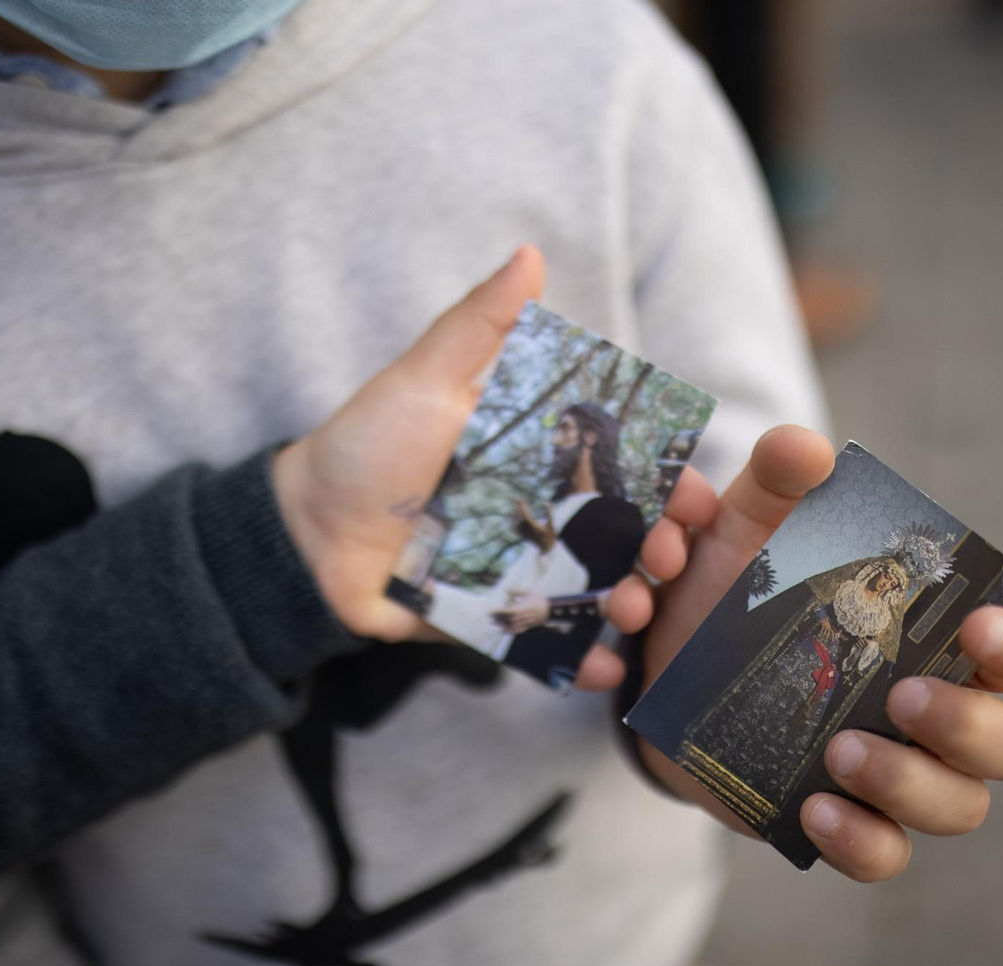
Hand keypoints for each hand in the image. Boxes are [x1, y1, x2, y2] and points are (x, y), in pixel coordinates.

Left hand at [271, 246, 718, 691]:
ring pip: (592, 590)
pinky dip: (578, 662)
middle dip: (659, 547)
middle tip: (671, 560)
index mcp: (538, 455)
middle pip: (620, 533)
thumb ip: (479, 326)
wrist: (305, 536)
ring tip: (638, 612)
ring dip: (628, 604)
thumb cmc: (366, 446)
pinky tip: (607, 673)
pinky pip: (544, 643)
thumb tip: (529, 255)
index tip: (698, 500)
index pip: (622, 465)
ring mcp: (520, 571)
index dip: (666, 481)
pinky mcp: (493, 620)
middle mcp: (540, 514)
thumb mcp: (425, 380)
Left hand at [495, 591, 549, 633]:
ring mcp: (527, 622)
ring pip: (512, 625)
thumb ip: (517, 591)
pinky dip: (510, 631)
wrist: (551, 608)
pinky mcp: (529, 626)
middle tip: (490, 616)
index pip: (509, 611)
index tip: (492, 611)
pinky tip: (504, 631)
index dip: (499, 612)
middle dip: (498, 618)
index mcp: (525, 607)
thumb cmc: (540, 598)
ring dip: (502, 624)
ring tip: (494, 622)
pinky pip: (518, 630)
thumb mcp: (529, 592)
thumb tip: (506, 589)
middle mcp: (525, 616)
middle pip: (509, 619)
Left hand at [515, 501, 557, 552]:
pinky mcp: (523, 537)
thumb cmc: (550, 536)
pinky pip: (515, 530)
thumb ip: (549, 514)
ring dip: (515, 514)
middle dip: (518, 508)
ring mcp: (524, 534)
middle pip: (520, 517)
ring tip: (516, 507)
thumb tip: (547, 503)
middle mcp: (528, 530)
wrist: (547, 548)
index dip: (522, 507)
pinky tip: (511, 519)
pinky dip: (513, 524)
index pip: (525, 514)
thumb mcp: (551, 524)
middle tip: (517, 499)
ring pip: (516, 523)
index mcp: (534, 526)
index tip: (520, 499)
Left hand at [634, 426, 1002, 880]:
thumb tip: (805, 450)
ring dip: (909, 784)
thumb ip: (775, 481)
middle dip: (968, 724)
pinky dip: (861, 841)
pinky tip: (814, 809)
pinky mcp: (844, 822)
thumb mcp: (745, 528)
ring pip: (958, 807)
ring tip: (839, 750)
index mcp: (935, 640)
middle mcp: (935, 713)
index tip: (976, 626)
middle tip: (899, 695)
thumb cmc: (733, 590)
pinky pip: (883, 856)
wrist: (663, 668)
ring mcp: (895, 775)